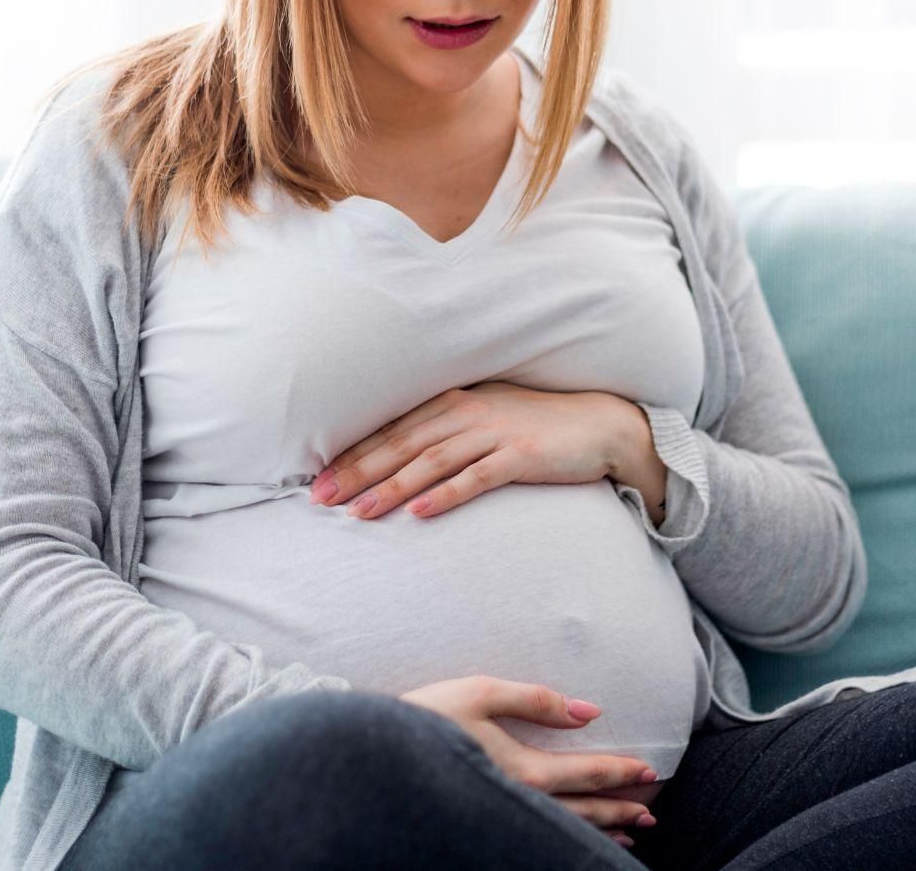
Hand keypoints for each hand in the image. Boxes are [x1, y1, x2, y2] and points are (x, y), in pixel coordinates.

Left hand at [310, 381, 655, 519]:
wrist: (598, 426)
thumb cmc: (534, 427)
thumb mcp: (483, 419)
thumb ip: (444, 433)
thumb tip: (398, 458)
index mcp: (453, 402)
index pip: (392, 430)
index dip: (352, 455)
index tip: (317, 480)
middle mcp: (467, 412)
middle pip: (401, 444)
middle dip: (357, 472)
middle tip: (320, 500)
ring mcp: (493, 433)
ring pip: (430, 461)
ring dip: (391, 487)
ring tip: (358, 513)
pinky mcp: (520, 456)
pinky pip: (476, 477)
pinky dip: (444, 494)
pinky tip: (419, 512)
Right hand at [398, 675, 662, 846]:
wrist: (376, 755)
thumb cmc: (427, 716)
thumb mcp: (480, 692)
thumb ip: (537, 700)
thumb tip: (589, 711)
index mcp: (522, 769)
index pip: (584, 773)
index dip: (618, 771)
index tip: (648, 772)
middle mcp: (519, 801)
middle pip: (582, 809)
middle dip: (620, 808)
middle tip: (651, 811)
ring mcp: (503, 817)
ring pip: (565, 829)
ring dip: (601, 829)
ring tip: (630, 831)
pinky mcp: (488, 821)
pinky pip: (542, 835)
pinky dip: (570, 837)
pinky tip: (580, 839)